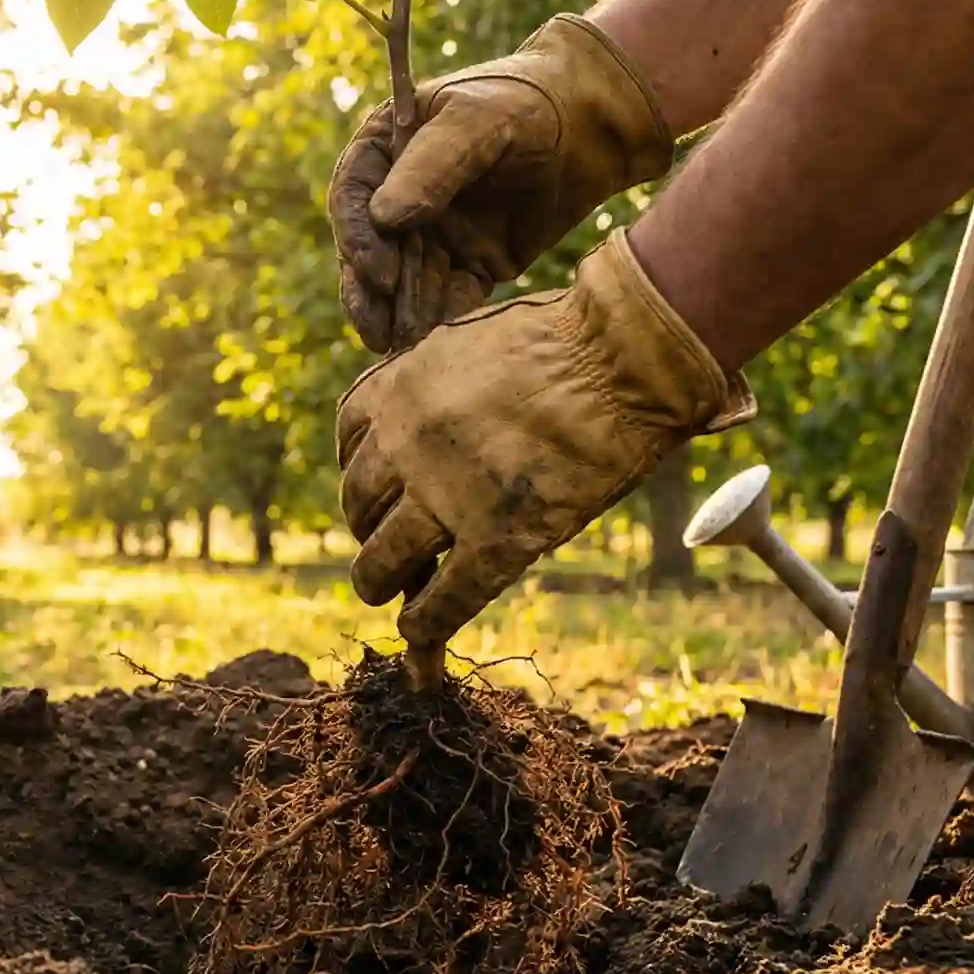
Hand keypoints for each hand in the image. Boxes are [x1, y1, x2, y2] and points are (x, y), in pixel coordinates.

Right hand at [330, 15, 675, 352]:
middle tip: (376, 330)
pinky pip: (450, 298)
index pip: (353, 198)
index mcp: (384, 151)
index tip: (379, 273)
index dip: (359, 239)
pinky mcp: (470, 264)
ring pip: (405, 283)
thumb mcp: (477, 120)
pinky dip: (445, 319)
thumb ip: (431, 166)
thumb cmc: (527, 103)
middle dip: (370, 293)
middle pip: (370, 251)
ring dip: (403, 315)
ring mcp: (433, 234)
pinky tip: (443, 342)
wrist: (593, 127)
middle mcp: (398, 196)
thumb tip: (383, 220)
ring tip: (406, 348)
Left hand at [335, 231, 753, 645]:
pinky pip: (443, 600)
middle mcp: (405, 442)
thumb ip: (441, 383)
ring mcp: (446, 495)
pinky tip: (418, 634)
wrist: (625, 357)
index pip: (348, 441)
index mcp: (399, 387)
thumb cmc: (569, 339)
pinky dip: (425, 624)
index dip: (359, 470)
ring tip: (386, 592)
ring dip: (378, 581)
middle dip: (369, 526)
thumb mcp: (474, 343)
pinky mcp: (497, 539)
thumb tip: (436, 415)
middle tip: (387, 540)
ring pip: (382, 559)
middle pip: (358, 504)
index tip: (376, 488)